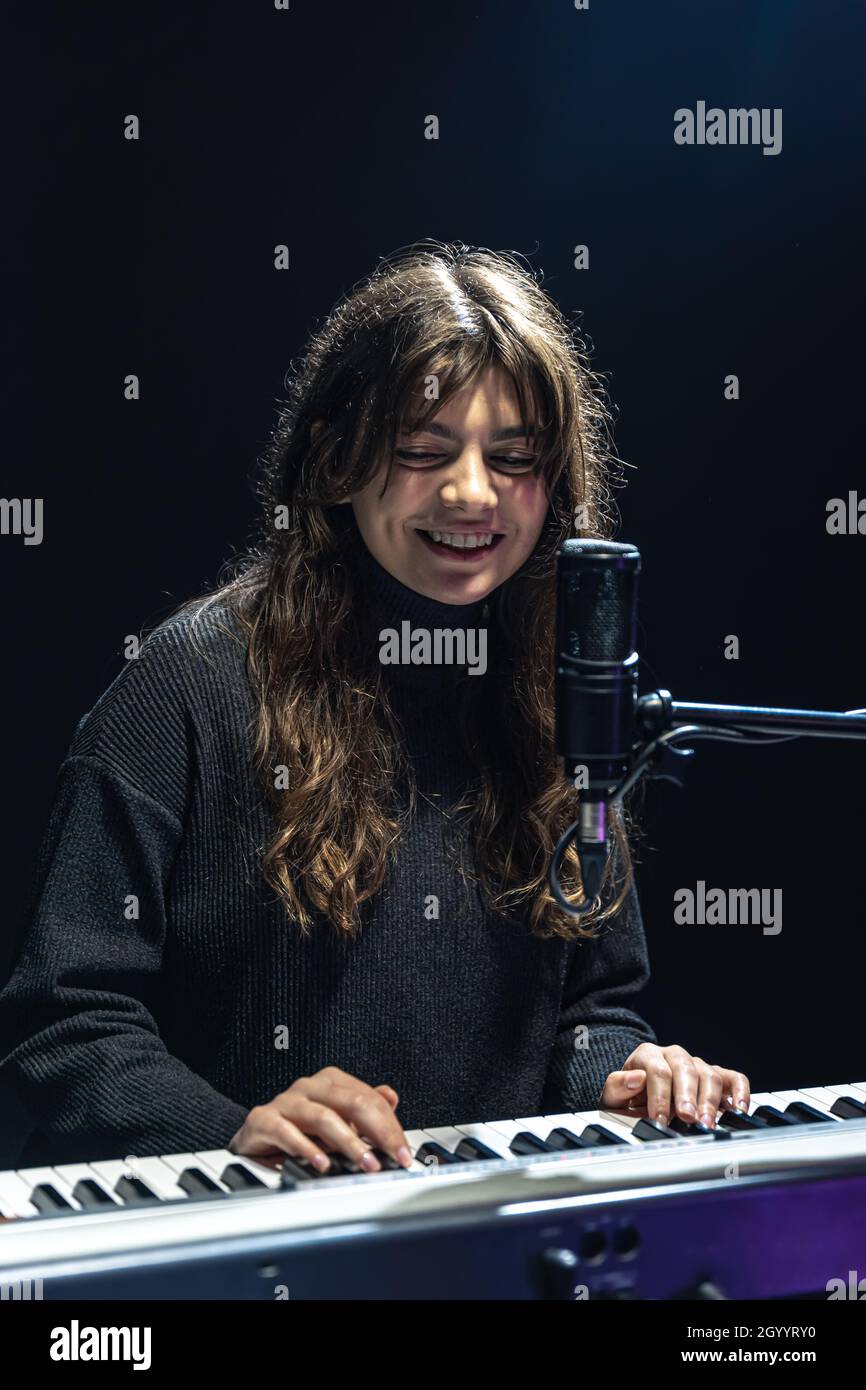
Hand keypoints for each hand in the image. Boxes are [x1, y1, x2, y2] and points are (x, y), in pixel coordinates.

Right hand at [228, 1065, 412, 1171]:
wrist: (253, 1136)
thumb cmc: (298, 1128)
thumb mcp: (337, 1120)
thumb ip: (364, 1109)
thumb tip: (391, 1097)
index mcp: (330, 1082)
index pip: (369, 1099)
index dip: (390, 1126)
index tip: (403, 1153)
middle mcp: (309, 1087)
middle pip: (351, 1102)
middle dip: (376, 1132)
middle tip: (391, 1157)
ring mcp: (286, 1101)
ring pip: (323, 1117)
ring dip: (348, 1143)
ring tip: (365, 1163)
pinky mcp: (262, 1119)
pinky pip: (287, 1132)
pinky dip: (307, 1149)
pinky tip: (322, 1164)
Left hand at [599, 1043, 749, 1128]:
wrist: (640, 1092)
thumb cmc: (628, 1097)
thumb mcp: (612, 1095)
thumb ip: (617, 1086)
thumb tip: (636, 1078)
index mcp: (648, 1056)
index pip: (657, 1071)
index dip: (659, 1096)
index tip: (659, 1119)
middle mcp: (675, 1056)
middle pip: (685, 1070)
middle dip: (687, 1096)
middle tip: (687, 1118)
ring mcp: (697, 1065)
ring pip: (709, 1074)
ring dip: (709, 1100)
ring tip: (707, 1123)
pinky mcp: (716, 1076)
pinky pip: (733, 1078)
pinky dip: (739, 1091)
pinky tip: (739, 1109)